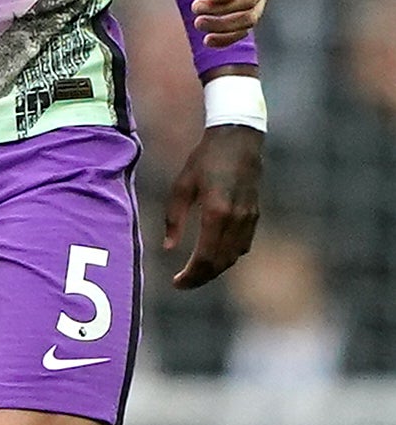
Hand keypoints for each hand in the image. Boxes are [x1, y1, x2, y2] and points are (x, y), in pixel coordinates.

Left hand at [163, 119, 262, 289]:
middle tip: (182, 284)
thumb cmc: (204, 160)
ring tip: (194, 274)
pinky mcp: (255, 215)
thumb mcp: (181, 186)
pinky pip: (242, 245)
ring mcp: (249, 218)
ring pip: (234, 257)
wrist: (238, 140)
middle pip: (221, 262)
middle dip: (201, 278)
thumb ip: (174, 218)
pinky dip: (227, 257)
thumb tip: (168, 248)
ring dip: (214, 270)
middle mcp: (236, 219)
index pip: (205, 257)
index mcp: (216, 212)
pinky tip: (212, 257)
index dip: (191, 275)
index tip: (176, 283)